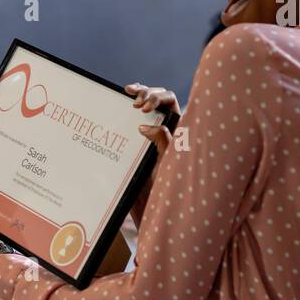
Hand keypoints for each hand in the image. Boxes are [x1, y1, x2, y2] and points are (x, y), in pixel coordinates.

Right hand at [125, 82, 178, 222]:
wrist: (152, 205)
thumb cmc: (166, 187)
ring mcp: (150, 131)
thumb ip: (162, 141)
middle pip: (159, 99)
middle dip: (148, 94)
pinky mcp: (136, 139)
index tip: (143, 108)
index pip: (170, 103)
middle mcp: (165, 127)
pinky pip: (133, 118)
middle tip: (136, 105)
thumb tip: (145, 125)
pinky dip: (127, 108)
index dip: (157, 99)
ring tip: (129, 96)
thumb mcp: (167, 163)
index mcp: (177, 130)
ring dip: (139, 94)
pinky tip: (122, 101)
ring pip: (146, 105)